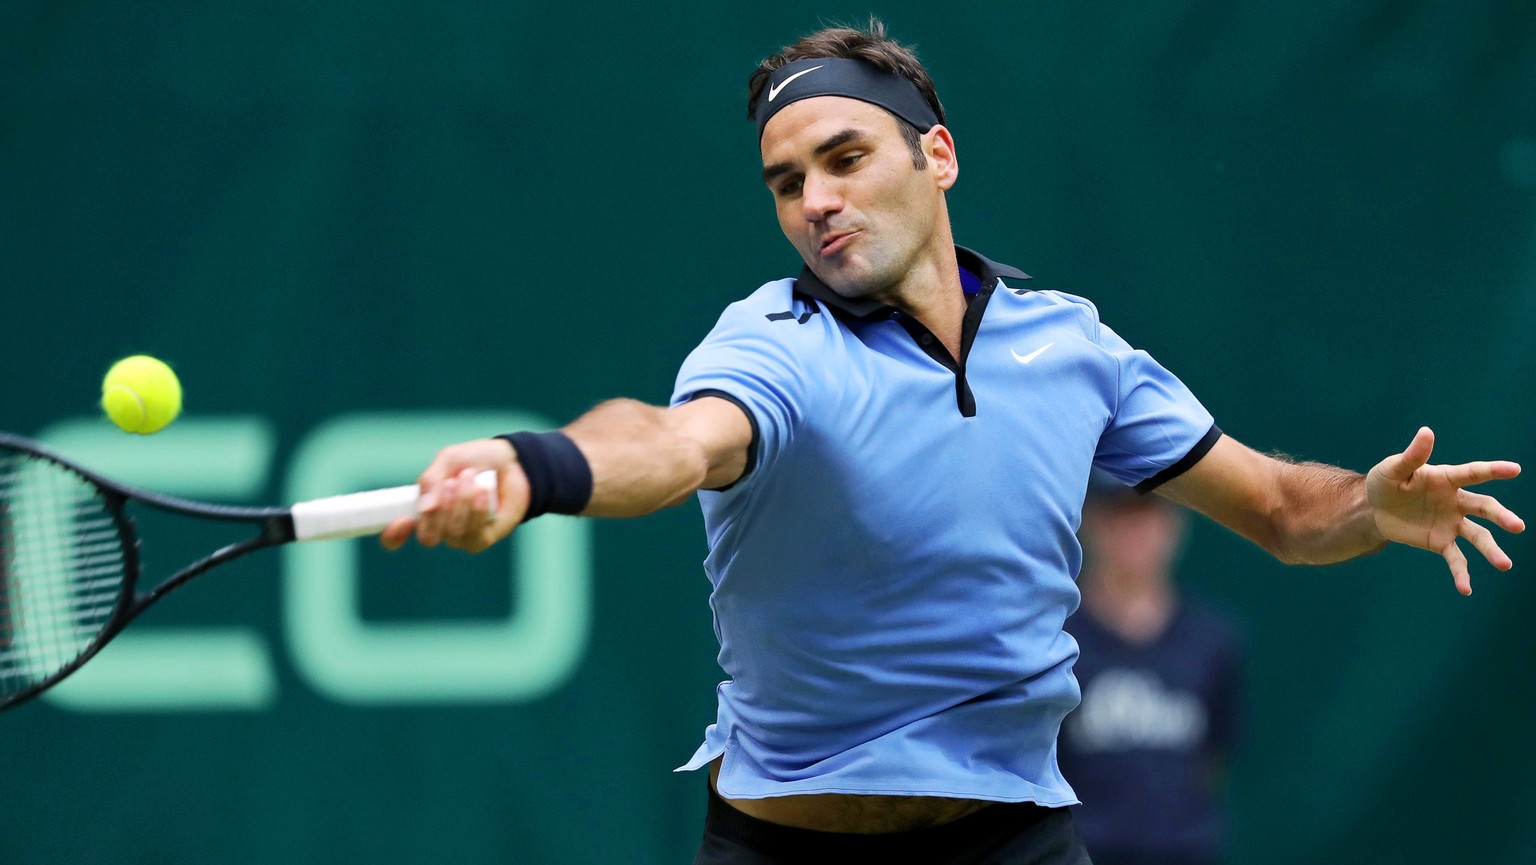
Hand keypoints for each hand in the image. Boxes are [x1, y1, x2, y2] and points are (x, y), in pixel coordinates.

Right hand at [379, 438, 530, 552]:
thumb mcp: (448, 459)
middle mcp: (438, 527)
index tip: (402, 521)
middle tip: (451, 482)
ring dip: (462, 502)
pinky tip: (484, 492)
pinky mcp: (482, 538)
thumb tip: (424, 508)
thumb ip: (431, 480)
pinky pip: (474, 536)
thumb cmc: (475, 460)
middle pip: (428, 537)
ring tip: (471, 477)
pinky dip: (477, 511)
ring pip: (453, 533)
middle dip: (439, 510)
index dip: (393, 536)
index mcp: (422, 510)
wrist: (511, 461)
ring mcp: (460, 535)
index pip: (396, 537)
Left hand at [1366, 427, 1523, 593]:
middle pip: (1484, 508)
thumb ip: (1412, 456)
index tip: (1515, 469)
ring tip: (1504, 565)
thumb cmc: (1385, 482)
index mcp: (1446, 479)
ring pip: (1477, 536)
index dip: (1493, 470)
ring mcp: (1451, 522)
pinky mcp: (1440, 541)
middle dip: (1501, 516)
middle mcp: (1456, 501)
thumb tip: (1427, 432)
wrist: (1373, 509)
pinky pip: (1455, 558)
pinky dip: (1461, 573)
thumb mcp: (1393, 469)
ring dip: (1491, 550)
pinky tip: (1465, 589)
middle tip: (1517, 526)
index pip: (1473, 473)